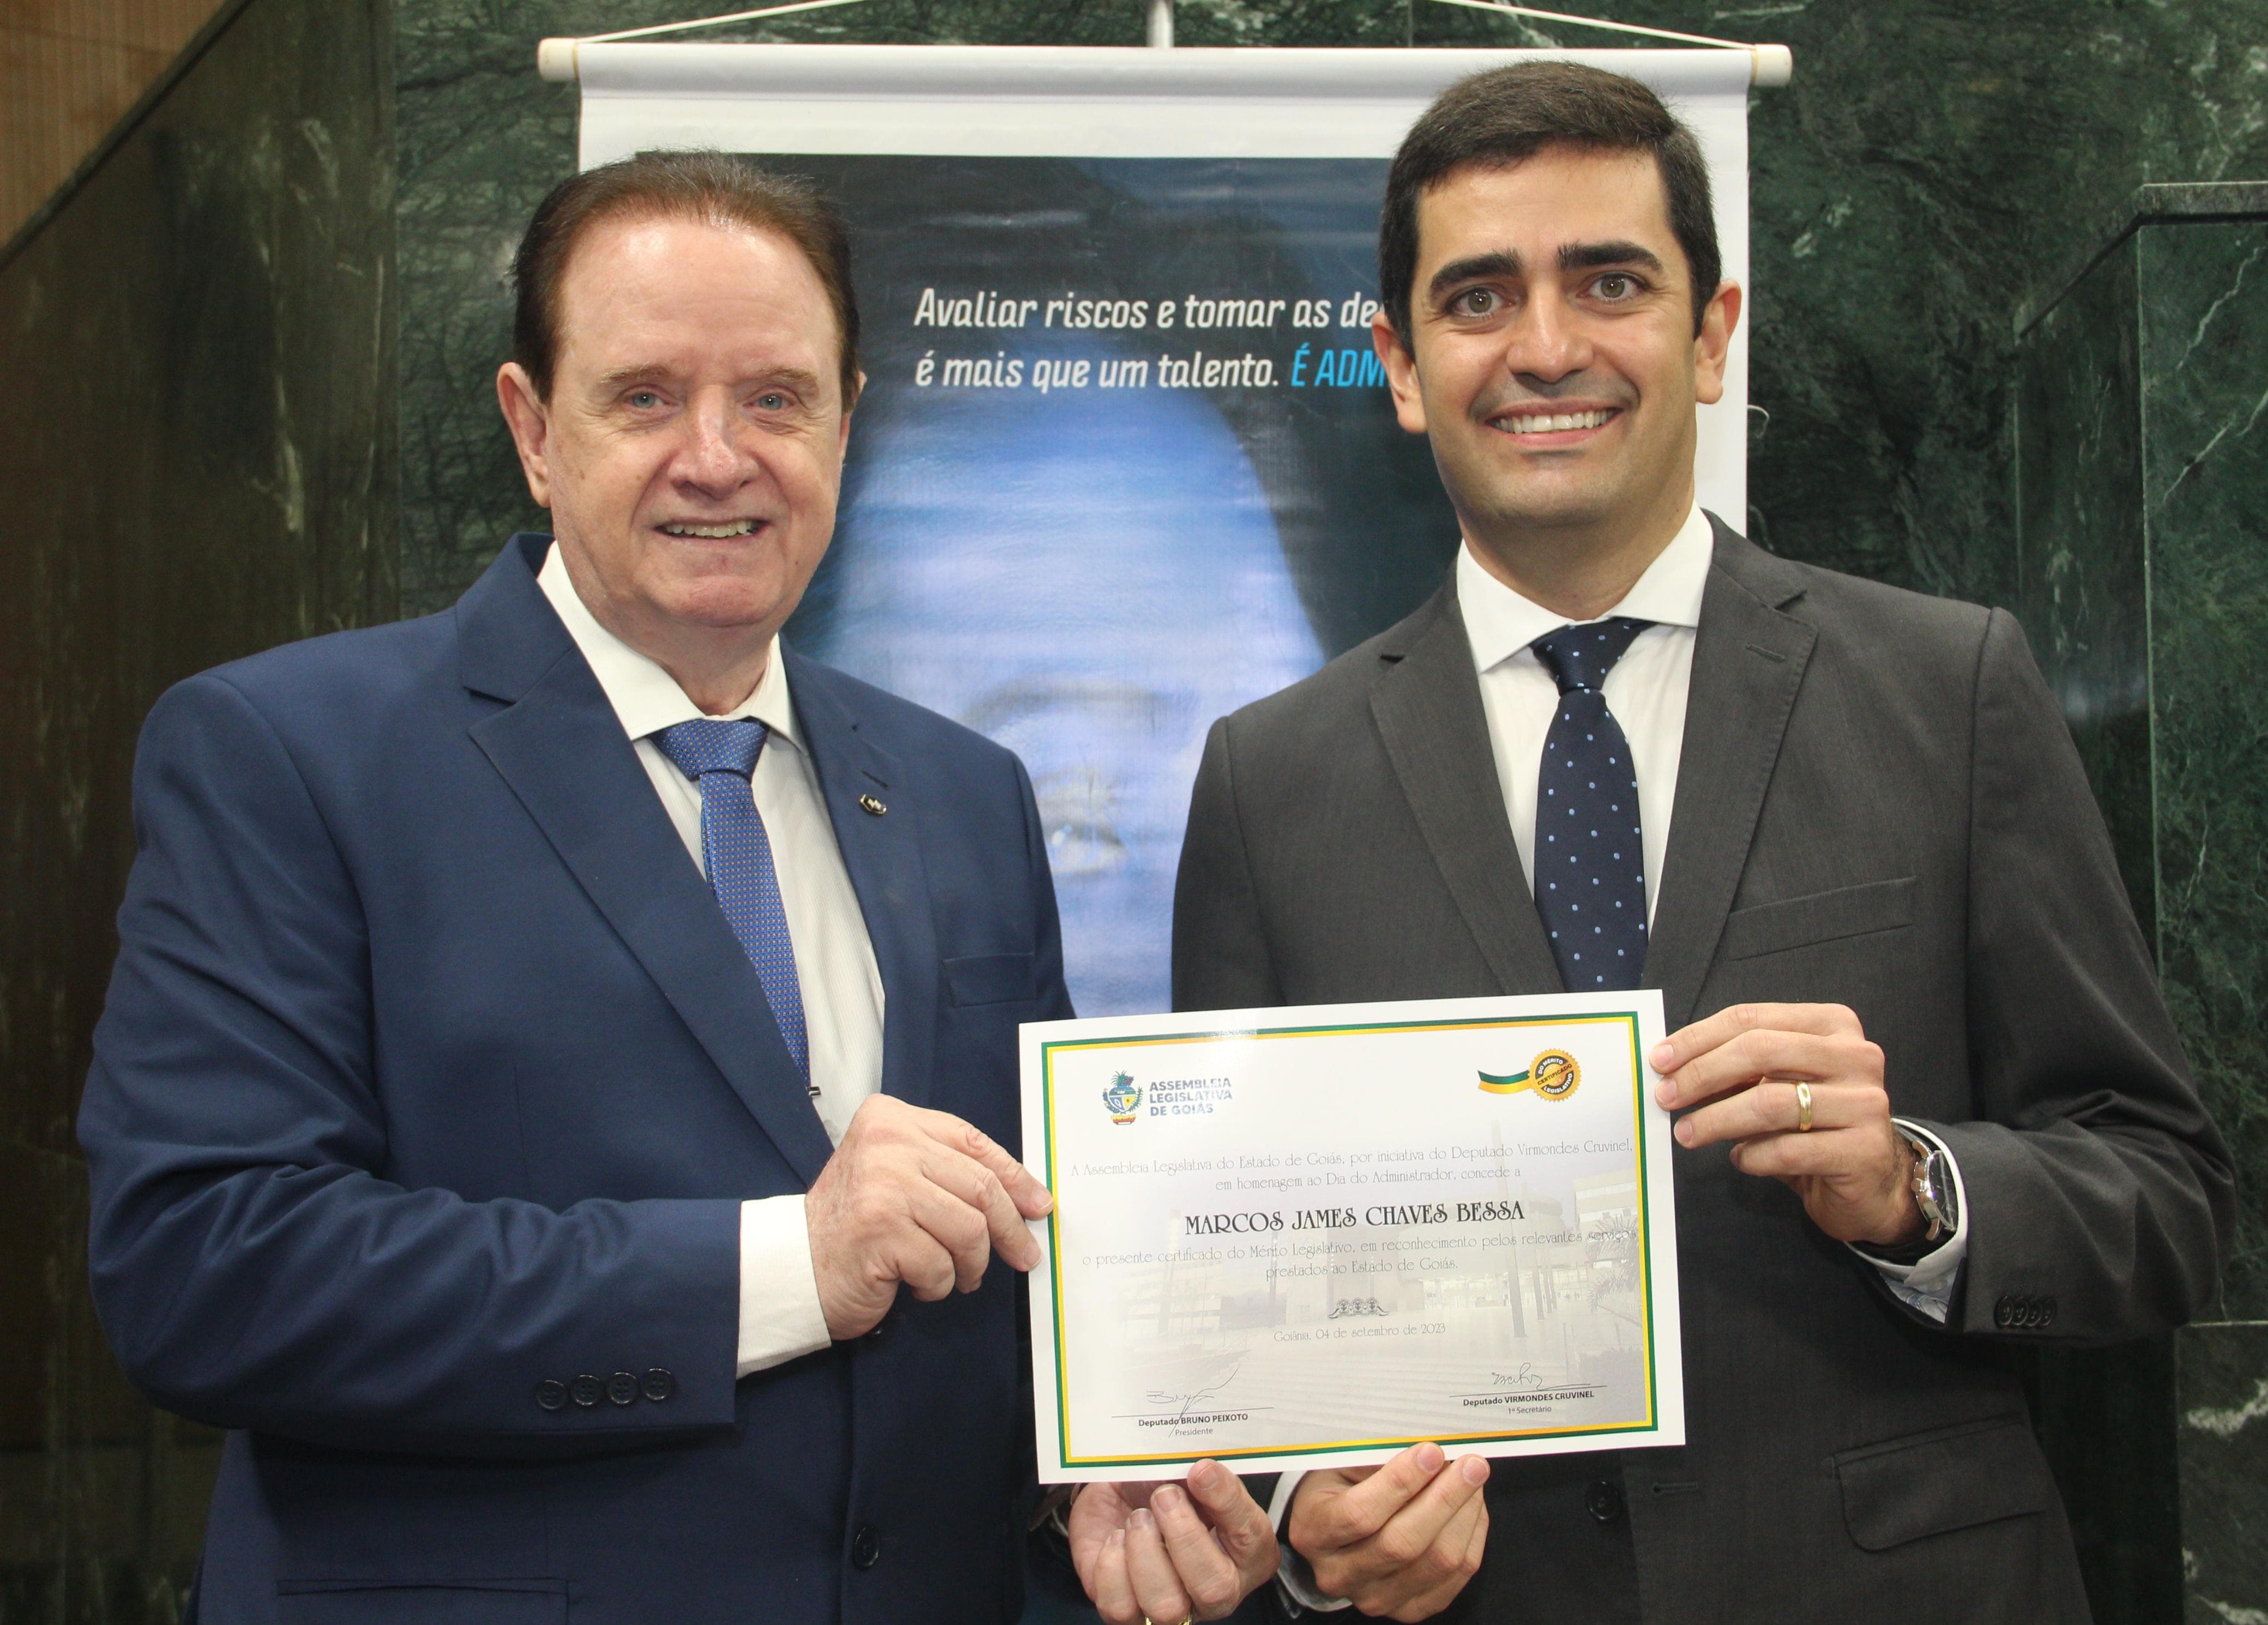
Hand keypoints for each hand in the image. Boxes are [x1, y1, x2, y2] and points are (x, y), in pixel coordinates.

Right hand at [803, 1095, 1051, 1338]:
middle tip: (1024, 1255)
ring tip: (955, 1275)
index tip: (1038, 1204)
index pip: (973, 1142)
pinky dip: (938, 1284)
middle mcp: (887, 1143)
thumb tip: (1027, 1196)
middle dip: (1009, 1228)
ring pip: (969, 1229)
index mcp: (891, 1118)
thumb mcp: (899, 1176)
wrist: (796, 1266)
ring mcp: (883, 1186)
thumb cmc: (855, 1224)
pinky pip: (941, 1265)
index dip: (1015, 1176)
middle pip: (980, 1186)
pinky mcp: (881, 1231)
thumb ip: (949, 1172)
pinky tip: (918, 1283)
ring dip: (970, 1264)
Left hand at [1071, 1460, 1277, 1623]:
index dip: (1227, 1501)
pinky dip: (1112, 1565)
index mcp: (1245, 1553)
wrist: (1119, 1500)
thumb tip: (1203, 1471)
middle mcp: (1215, 1592)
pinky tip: (1116, 1538)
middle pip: (1214, 1587)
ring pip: (1166, 1606)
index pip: (1252, 1537)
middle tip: (1164, 1495)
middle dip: (1184, 1535)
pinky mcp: (1126, 1611)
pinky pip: (1119, 1605)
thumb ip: (1203, 1475)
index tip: (1200, 1470)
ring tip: (1137, 1518)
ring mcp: (1171, 1609)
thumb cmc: (1165, 1489)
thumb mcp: (1189, 1474)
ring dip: (1145, 1551)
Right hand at [1286, 1442, 1488, 1620]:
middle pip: (1402, 1544)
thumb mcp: (1342, 1464)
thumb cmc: (1340, 1487)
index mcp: (1313, 1532)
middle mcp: (1339, 1574)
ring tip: (1473, 1478)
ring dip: (1464, 1514)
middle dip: (1444, 1498)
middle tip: (1471, 1464)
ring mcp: (1376, 1599)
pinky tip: (1471, 1506)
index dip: (1400, 1482)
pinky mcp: (1410, 1609)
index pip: (1359, 1514)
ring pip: (1437, 1561)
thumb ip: (1380, 1459)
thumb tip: (1431, 1451)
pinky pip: (1457, 1576)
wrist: (1335, 1531)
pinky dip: (1471, 1536)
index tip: (1431, 1452)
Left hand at [1653, 1002, 1921, 1246]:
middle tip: (1666, 1097)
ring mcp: (1865, 1102)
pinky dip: (1752, 1156)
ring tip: (1687, 1133)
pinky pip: (1788, 1150)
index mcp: (1831, 1025)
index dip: (1698, 1038)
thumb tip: (1671, 1065)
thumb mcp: (1776, 1084)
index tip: (1660, 1060)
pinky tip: (1740, 1159)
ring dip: (1717, 1119)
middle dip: (1702, 1074)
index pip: (1751, 1019)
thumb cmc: (1814, 1125)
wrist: (1871, 1182)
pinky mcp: (1864, 1150)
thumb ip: (1736, 1068)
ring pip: (1771, 1102)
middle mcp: (1855, 1055)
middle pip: (1759, 1051)